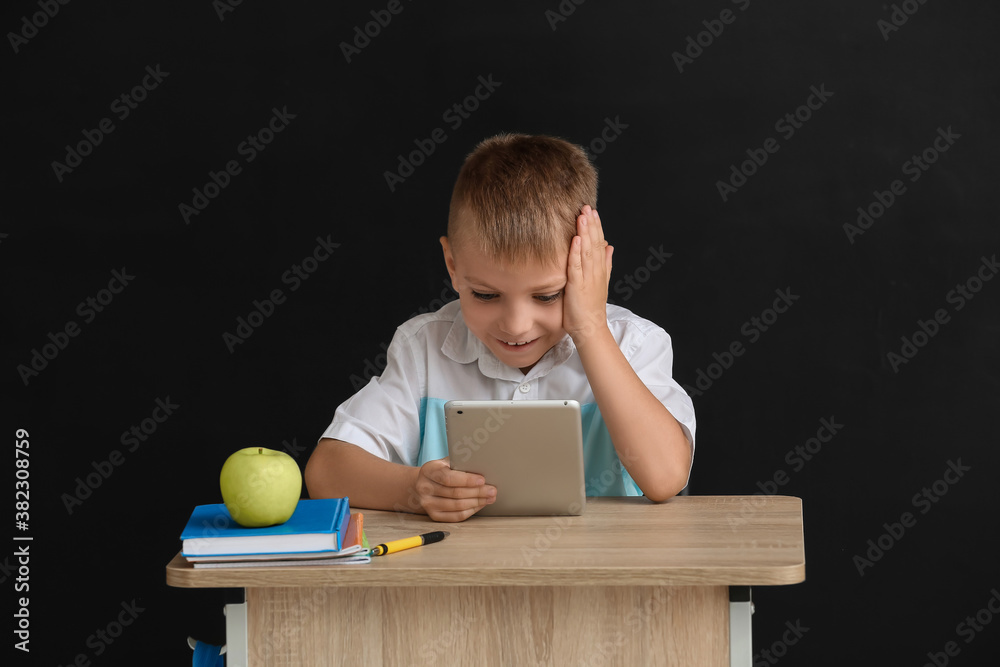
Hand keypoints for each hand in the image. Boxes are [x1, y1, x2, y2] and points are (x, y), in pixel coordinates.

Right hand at [414, 458, 496, 521]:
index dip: (467, 480)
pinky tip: (479, 505)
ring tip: (489, 498)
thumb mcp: (448, 462)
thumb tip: (483, 465)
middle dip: (477, 492)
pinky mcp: (434, 515)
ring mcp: (427, 503)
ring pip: (457, 506)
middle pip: (455, 493)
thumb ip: (461, 463)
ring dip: (477, 502)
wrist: (425, 483)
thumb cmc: (442, 471)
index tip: (482, 480)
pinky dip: (471, 511)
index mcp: (429, 471)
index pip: (449, 478)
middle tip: (492, 490)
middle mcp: (425, 488)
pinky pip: (456, 516)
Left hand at [563, 205, 612, 346]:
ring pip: (587, 251)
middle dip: (591, 225)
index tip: (593, 211)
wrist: (590, 328)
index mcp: (600, 269)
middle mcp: (595, 271)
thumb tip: (610, 245)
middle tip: (587, 207)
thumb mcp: (601, 281)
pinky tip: (575, 240)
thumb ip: (606, 263)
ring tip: (582, 217)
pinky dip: (576, 253)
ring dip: (585, 233)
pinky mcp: (577, 286)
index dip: (596, 227)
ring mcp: (587, 278)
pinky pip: (576, 267)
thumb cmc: (591, 307)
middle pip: (594, 244)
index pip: (599, 243)